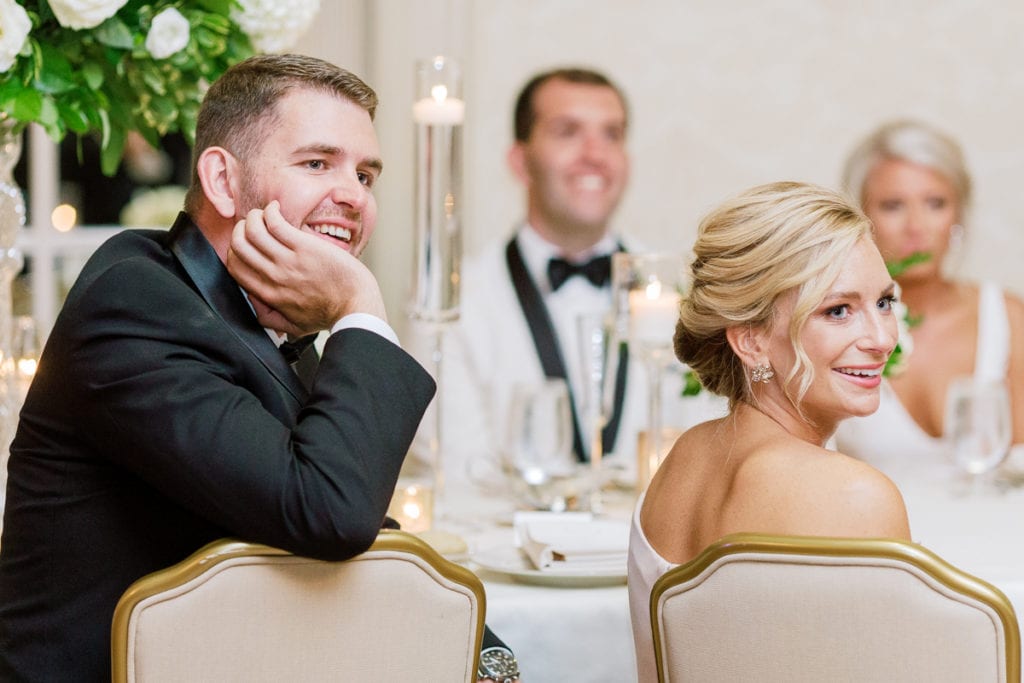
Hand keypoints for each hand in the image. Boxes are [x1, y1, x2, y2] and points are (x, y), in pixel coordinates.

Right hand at [226, 201, 386, 335]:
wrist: (355, 306)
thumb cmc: (330, 314)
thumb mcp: (294, 326)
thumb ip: (270, 319)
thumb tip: (252, 303)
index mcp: (269, 294)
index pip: (235, 267)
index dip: (234, 250)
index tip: (244, 242)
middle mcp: (274, 277)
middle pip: (239, 246)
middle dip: (240, 230)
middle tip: (252, 224)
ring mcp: (289, 261)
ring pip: (253, 231)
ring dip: (254, 217)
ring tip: (263, 214)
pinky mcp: (305, 247)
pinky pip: (276, 224)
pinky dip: (270, 212)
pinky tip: (275, 209)